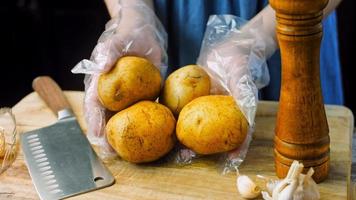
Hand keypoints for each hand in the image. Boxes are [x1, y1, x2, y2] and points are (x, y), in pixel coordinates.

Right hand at [72, 2, 166, 155]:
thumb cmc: (127, 34)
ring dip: (123, 135)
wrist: (144, 33)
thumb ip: (109, 52)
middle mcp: (111, 92)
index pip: (94, 104)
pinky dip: (142, 124)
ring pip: (122, 118)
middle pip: (105, 116)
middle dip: (107, 135)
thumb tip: (101, 66)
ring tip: (126, 152)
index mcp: (100, 81)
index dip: (95, 121)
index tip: (98, 136)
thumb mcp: (117, 41)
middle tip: (111, 152)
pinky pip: (141, 111)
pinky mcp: (141, 95)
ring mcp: (126, 96)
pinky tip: (148, 136)